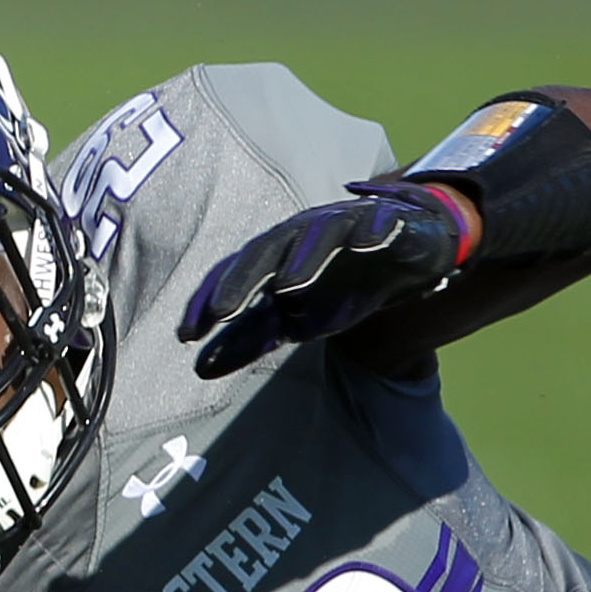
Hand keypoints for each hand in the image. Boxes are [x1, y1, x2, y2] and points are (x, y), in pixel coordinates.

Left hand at [180, 180, 476, 377]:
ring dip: (304, 255)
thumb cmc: (337, 286)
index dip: (208, 300)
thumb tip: (199, 369)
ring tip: (289, 286)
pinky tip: (367, 243)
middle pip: (267, 249)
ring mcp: (345, 225)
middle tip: (222, 312)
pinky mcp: (388, 222)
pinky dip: (372, 229)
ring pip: (319, 233)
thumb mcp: (293, 320)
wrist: (403, 253)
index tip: (187, 336)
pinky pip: (380, 222)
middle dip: (244, 278)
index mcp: (274, 255)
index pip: (233, 273)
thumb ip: (249, 338)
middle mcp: (302, 234)